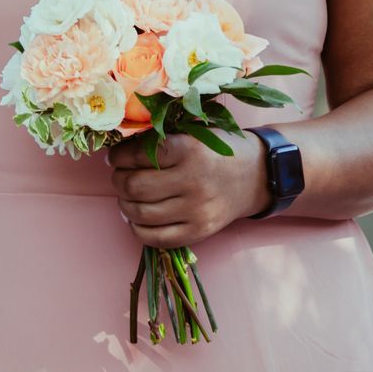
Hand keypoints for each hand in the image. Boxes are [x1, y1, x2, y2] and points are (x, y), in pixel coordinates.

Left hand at [108, 131, 267, 249]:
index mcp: (191, 150)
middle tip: (120, 176)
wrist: (257, 175)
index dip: (119, 157)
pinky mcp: (199, 231)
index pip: (140, 155)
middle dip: (119, 180)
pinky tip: (137, 217)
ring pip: (140, 213)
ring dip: (124, 204)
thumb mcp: (194, 133)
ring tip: (128, 196)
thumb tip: (118, 151)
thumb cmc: (219, 150)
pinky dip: (137, 228)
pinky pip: (155, 238)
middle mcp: (194, 181)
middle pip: (135, 186)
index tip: (115, 157)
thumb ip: (160, 139)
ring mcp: (197, 210)